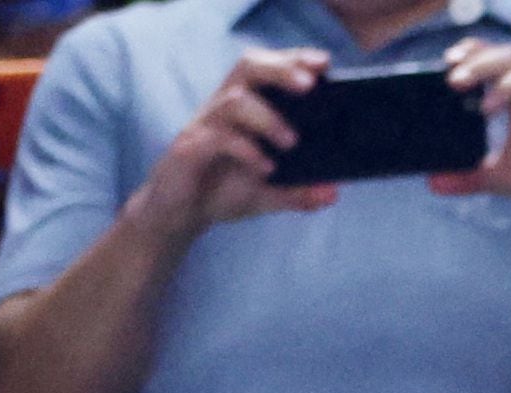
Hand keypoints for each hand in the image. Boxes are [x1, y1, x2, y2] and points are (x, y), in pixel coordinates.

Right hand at [130, 49, 336, 242]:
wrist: (178, 215)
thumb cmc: (221, 190)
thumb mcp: (266, 194)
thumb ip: (298, 192)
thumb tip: (332, 194)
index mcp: (243, 106)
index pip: (267, 68)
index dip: (293, 59)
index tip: (324, 63)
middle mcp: (223, 107)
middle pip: (249, 68)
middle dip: (281, 70)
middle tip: (310, 85)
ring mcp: (204, 125)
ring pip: (234, 101)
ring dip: (267, 118)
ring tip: (291, 142)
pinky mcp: (190, 148)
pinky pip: (218, 138)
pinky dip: (245, 150)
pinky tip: (265, 168)